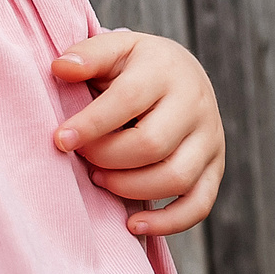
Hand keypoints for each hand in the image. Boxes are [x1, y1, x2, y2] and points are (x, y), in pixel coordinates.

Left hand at [50, 29, 224, 236]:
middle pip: (152, 144)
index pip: (128, 100)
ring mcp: (210, 140)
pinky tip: (132, 224)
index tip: (60, 139)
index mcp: (165, 71)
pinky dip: (167, 222)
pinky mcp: (214, 168)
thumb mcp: (114, 49)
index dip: (91, 124)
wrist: (183, 74)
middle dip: (107, 158)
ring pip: (175, 177)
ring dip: (129, 188)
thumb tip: (60, 68)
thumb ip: (88, 57)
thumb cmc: (135, 66)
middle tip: (81, 157)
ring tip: (99, 179)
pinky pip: (199, 205)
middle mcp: (195, 106)